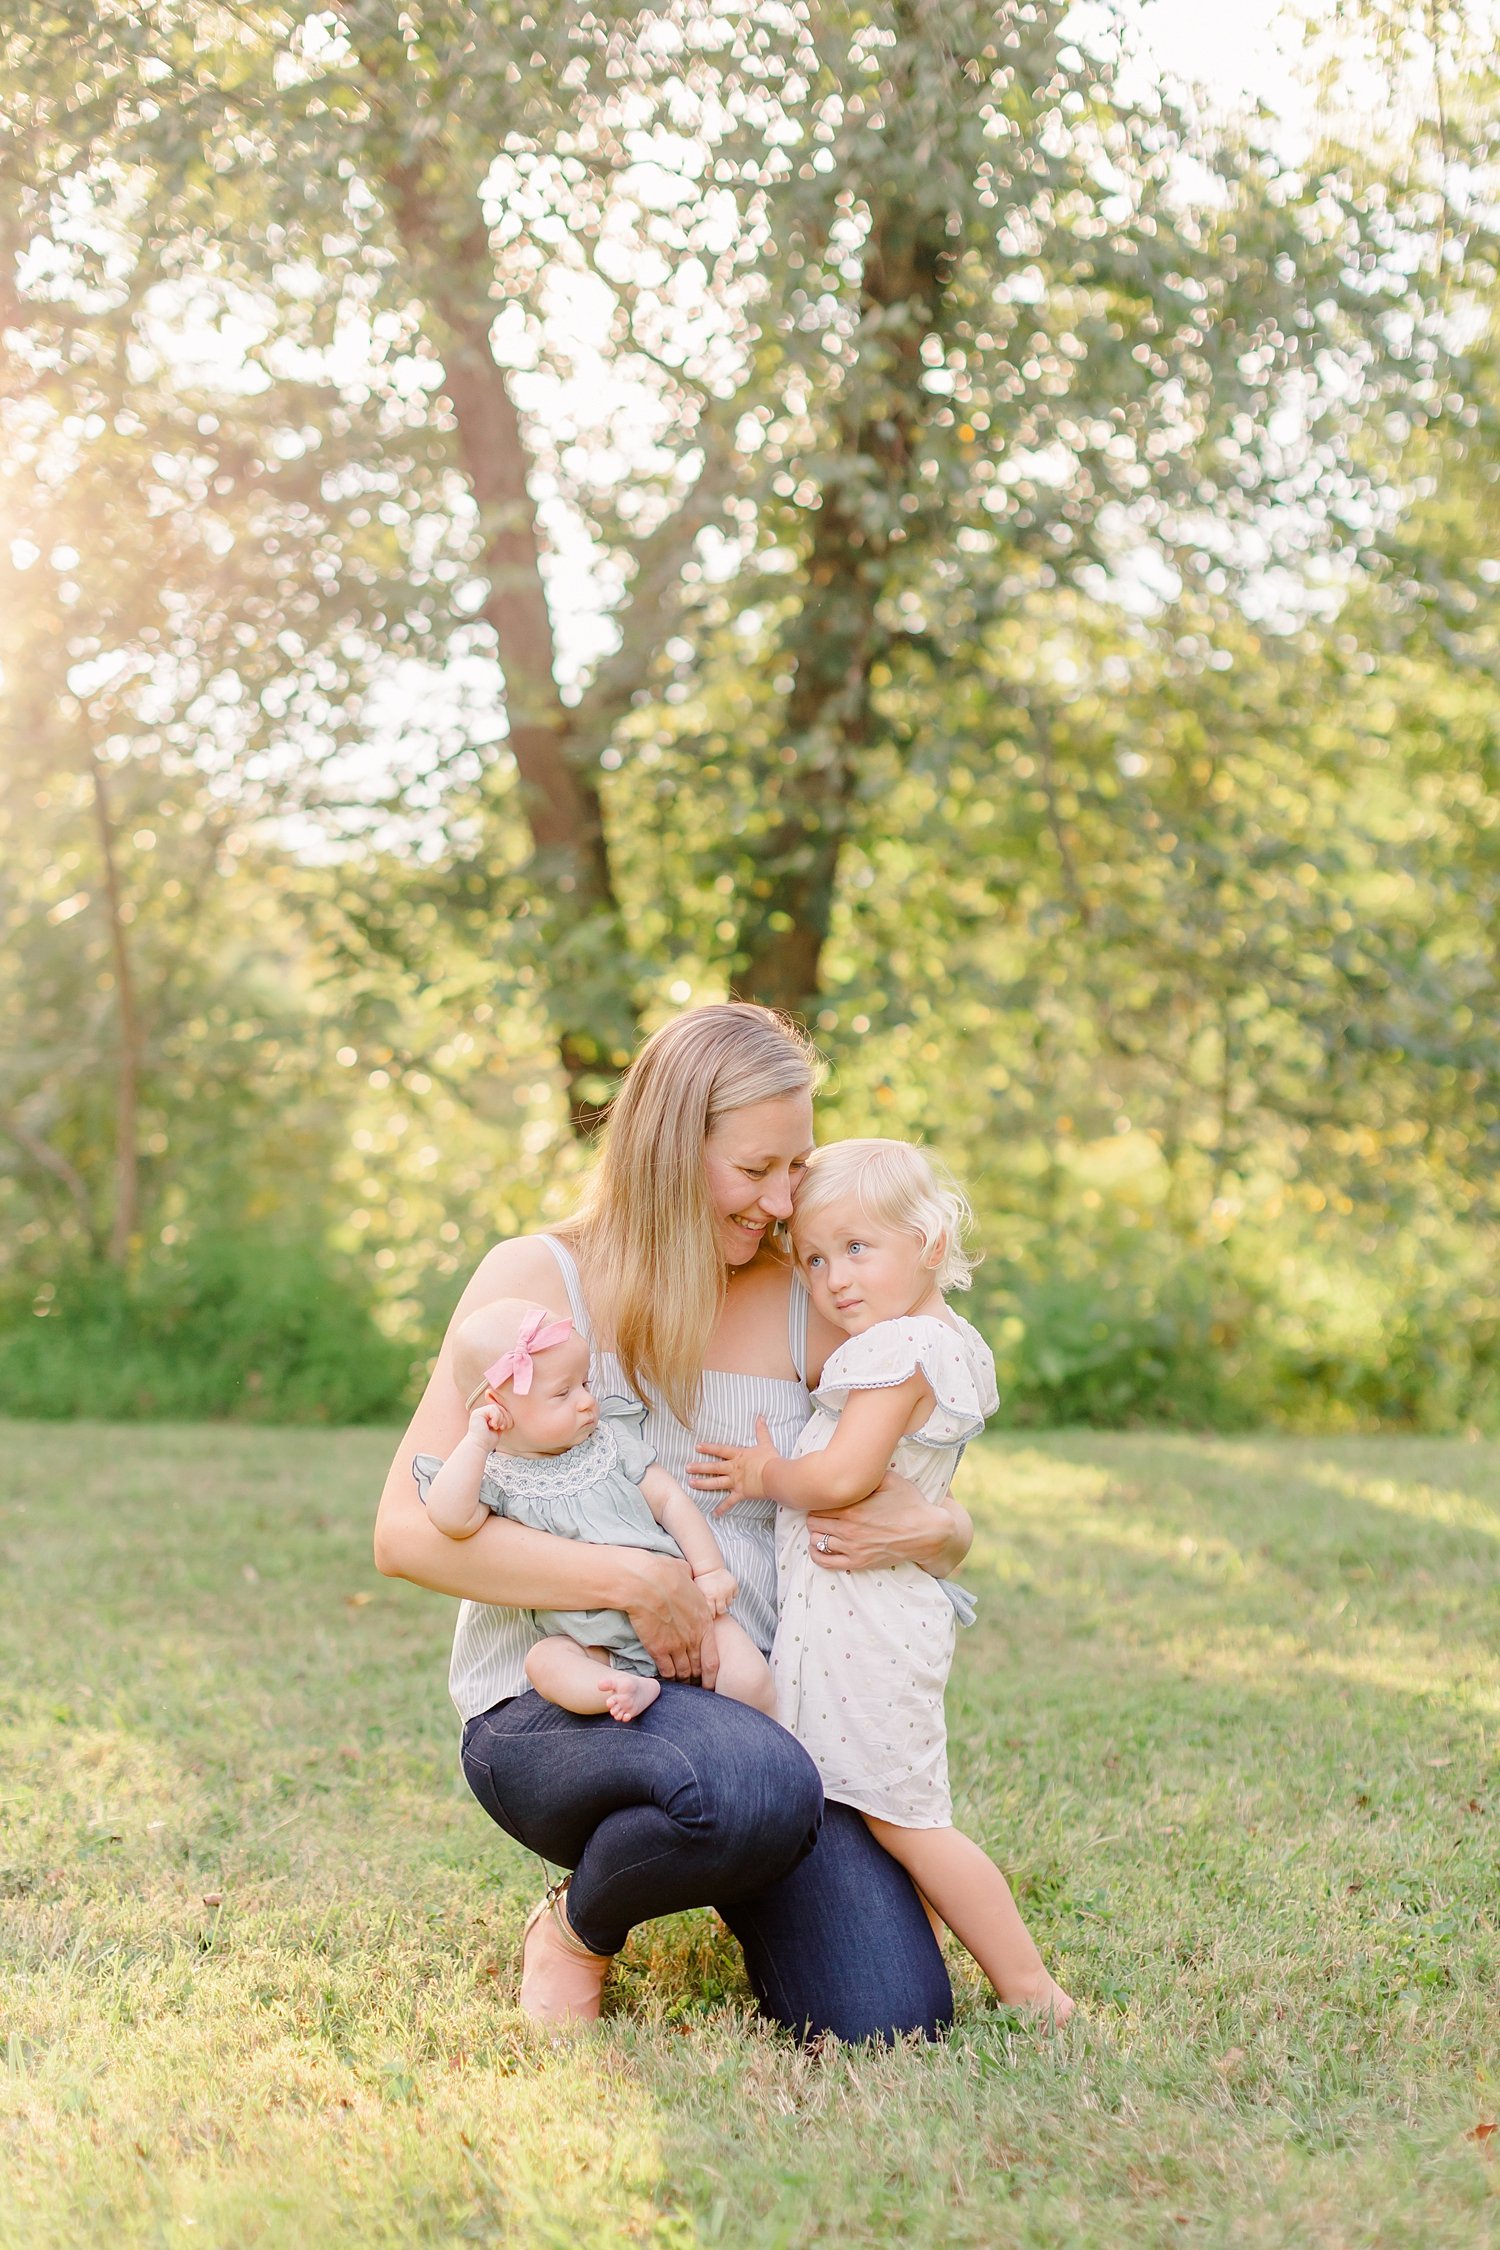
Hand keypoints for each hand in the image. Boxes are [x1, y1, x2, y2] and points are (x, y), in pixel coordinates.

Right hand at [466, 1402, 506, 1450]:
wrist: (479, 1447)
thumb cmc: (488, 1442)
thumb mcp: (498, 1428)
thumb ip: (501, 1419)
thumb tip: (508, 1413)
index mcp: (486, 1416)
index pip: (501, 1410)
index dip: (507, 1417)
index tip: (505, 1427)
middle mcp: (482, 1413)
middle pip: (499, 1407)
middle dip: (505, 1418)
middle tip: (502, 1428)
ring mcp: (479, 1412)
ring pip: (496, 1408)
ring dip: (500, 1419)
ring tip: (496, 1427)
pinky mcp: (477, 1413)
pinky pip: (492, 1409)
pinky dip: (496, 1418)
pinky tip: (492, 1425)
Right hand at [618, 1553, 719, 1688]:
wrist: (647, 1581)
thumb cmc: (666, 1573)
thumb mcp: (687, 1574)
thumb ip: (690, 1582)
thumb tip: (686, 1574)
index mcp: (705, 1621)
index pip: (713, 1658)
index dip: (711, 1674)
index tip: (709, 1681)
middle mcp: (693, 1638)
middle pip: (698, 1668)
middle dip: (697, 1678)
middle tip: (694, 1684)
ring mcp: (676, 1645)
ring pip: (683, 1672)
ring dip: (682, 1680)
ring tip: (680, 1684)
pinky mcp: (658, 1649)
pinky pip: (666, 1670)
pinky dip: (667, 1676)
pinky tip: (665, 1678)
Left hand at [691, 1416, 778, 1508]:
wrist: (775, 1476)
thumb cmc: (771, 1460)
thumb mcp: (766, 1443)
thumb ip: (761, 1431)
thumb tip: (760, 1417)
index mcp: (739, 1456)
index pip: (721, 1450)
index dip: (708, 1448)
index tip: (697, 1447)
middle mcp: (734, 1469)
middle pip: (714, 1467)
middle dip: (700, 1467)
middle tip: (686, 1467)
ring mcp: (736, 1482)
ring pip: (716, 1483)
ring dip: (703, 1484)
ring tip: (691, 1484)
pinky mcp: (741, 1493)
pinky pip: (729, 1502)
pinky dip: (722, 1508)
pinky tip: (714, 1514)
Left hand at [693, 1566, 738, 1616]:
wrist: (709, 1568)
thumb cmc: (701, 1581)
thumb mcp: (697, 1592)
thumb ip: (699, 1603)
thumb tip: (696, 1617)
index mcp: (709, 1596)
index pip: (712, 1613)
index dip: (711, 1615)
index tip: (710, 1614)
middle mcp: (719, 1594)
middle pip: (722, 1610)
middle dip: (719, 1610)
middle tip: (716, 1606)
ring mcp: (727, 1590)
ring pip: (729, 1603)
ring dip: (725, 1601)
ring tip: (720, 1597)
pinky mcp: (734, 1585)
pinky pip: (735, 1595)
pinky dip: (732, 1594)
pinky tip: (726, 1592)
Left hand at [806, 1472, 969, 1575]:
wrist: (927, 1533)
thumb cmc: (910, 1504)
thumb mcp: (890, 1479)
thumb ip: (867, 1472)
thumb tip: (851, 1464)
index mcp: (852, 1508)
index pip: (817, 1503)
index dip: (819, 1498)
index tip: (825, 1496)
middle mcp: (848, 1529)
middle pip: (812, 1522)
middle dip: (816, 1514)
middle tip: (824, 1511)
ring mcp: (852, 1548)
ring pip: (816, 1540)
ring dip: (817, 1532)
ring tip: (824, 1526)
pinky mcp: (858, 1563)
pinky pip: (824, 1561)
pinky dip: (817, 1552)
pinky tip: (819, 1545)